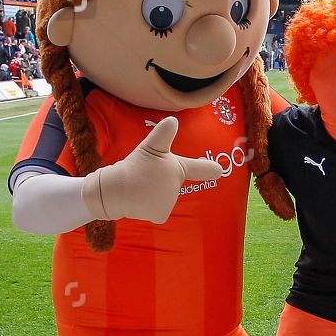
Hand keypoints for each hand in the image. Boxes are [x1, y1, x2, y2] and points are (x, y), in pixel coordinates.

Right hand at [80, 116, 223, 223]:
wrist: (116, 190)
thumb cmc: (134, 167)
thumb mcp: (149, 147)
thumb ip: (163, 134)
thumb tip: (172, 120)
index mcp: (178, 169)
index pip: (198, 168)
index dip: (209, 168)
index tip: (220, 170)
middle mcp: (177, 187)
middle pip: (170, 185)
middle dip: (160, 182)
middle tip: (144, 177)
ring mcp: (170, 202)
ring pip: (163, 198)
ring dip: (153, 194)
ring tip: (140, 187)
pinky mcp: (161, 215)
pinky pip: (157, 210)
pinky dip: (148, 207)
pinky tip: (139, 200)